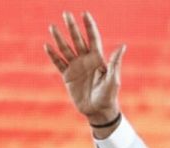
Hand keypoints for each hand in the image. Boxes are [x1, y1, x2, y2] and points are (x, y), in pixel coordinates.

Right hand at [45, 12, 124, 127]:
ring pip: (66, 49)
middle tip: (66, 13)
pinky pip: (59, 63)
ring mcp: (76, 67)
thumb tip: (122, 46)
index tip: (85, 13)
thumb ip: (115, 62)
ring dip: (59, 38)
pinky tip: (47, 46)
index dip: (89, 26)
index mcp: (97, 58)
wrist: (98, 111)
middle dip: (72, 27)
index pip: (92, 38)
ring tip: (53, 27)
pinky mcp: (68, 77)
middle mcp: (85, 60)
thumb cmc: (109, 96)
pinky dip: (53, 55)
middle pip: (77, 39)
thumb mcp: (113, 79)